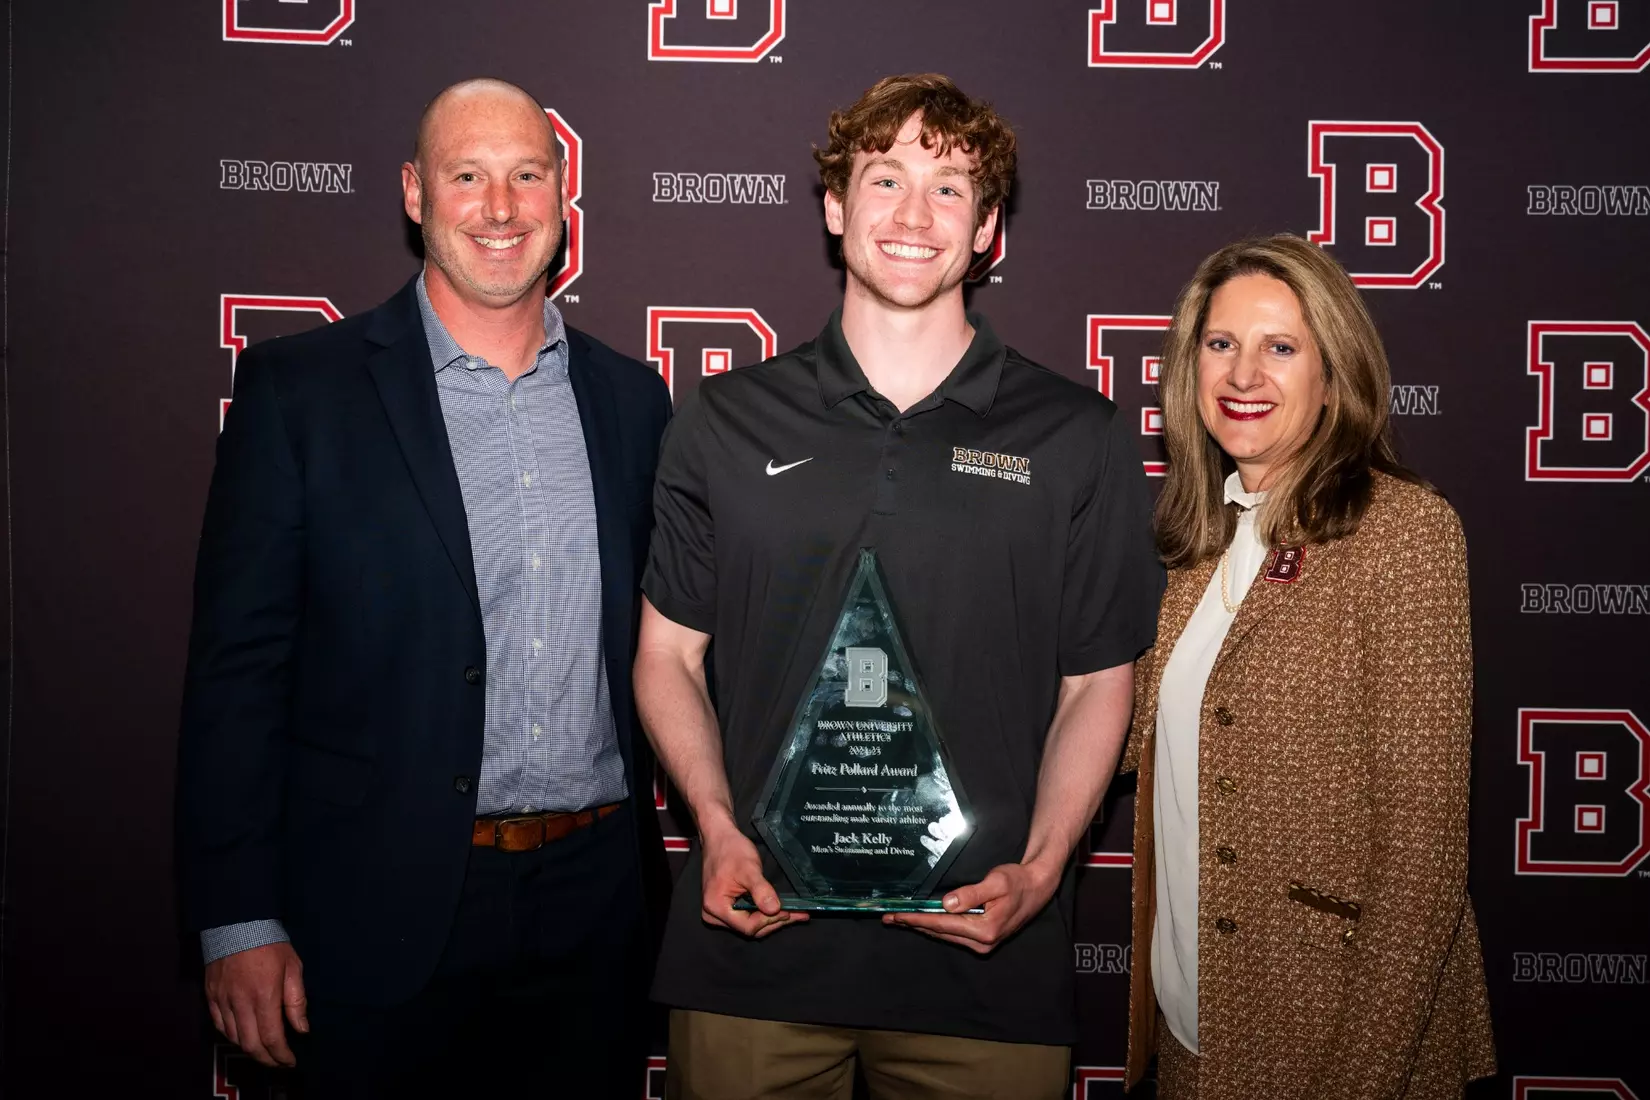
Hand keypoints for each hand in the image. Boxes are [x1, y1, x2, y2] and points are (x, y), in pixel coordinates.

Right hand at [204, 941, 307, 1067]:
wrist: (237, 922)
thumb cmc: (270, 943)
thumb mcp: (293, 967)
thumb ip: (296, 1000)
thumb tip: (302, 1029)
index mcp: (264, 996)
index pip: (271, 1038)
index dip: (281, 1055)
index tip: (290, 1061)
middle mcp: (240, 1003)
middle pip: (250, 1045)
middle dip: (266, 1059)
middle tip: (278, 1061)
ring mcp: (222, 1001)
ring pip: (234, 1038)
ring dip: (250, 1049)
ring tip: (264, 1050)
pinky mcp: (210, 996)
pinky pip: (219, 1025)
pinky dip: (232, 1036)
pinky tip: (244, 1035)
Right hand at [698, 819, 808, 938]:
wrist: (719, 838)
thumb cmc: (731, 850)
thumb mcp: (749, 869)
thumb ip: (760, 890)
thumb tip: (775, 910)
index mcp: (716, 907)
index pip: (747, 926)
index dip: (770, 920)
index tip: (789, 912)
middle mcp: (714, 915)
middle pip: (749, 928)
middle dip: (774, 921)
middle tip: (799, 914)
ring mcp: (718, 913)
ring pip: (749, 925)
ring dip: (772, 919)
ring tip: (795, 913)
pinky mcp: (725, 908)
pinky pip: (746, 916)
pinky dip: (763, 913)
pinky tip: (780, 910)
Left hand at [884, 861, 1057, 954]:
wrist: (1037, 888)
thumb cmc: (1017, 881)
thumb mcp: (996, 882)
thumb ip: (971, 894)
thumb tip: (946, 905)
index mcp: (985, 929)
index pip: (942, 924)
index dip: (917, 919)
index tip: (896, 915)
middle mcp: (982, 942)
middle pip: (940, 933)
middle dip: (913, 924)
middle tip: (888, 917)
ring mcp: (983, 944)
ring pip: (945, 935)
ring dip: (922, 926)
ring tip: (899, 920)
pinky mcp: (983, 940)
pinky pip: (953, 934)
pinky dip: (936, 927)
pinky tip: (923, 921)